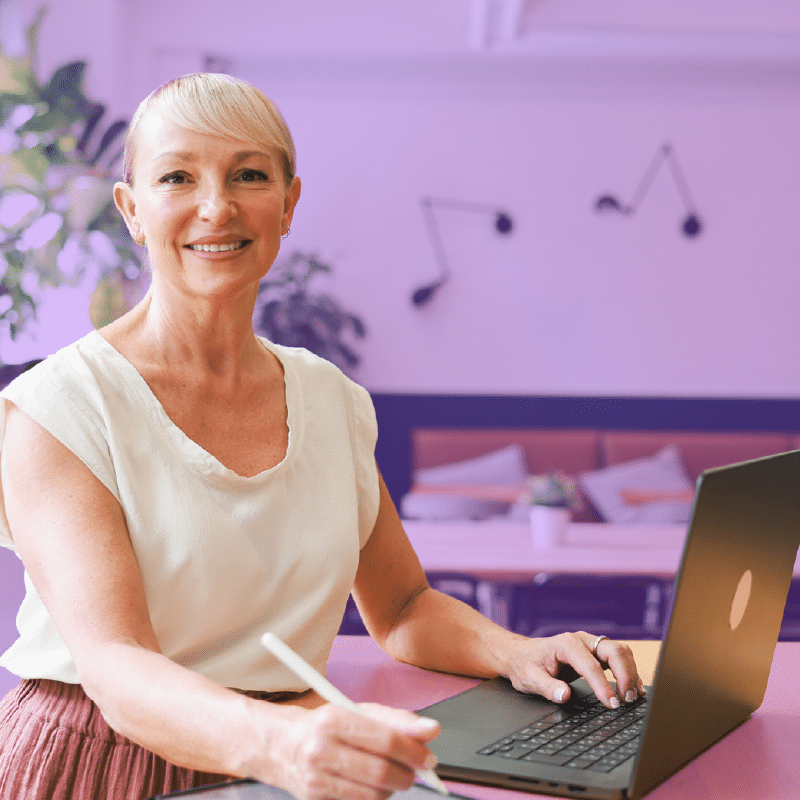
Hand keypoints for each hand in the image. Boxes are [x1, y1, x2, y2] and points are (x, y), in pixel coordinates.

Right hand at [276, 702, 440, 799]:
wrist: (283, 747)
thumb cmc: (327, 726)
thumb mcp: (358, 711)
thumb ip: (397, 720)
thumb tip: (432, 730)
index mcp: (333, 719)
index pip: (385, 739)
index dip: (413, 751)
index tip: (429, 758)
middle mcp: (321, 749)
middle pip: (381, 772)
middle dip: (407, 774)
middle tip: (415, 770)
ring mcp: (316, 780)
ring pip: (373, 795)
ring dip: (392, 789)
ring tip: (391, 775)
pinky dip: (374, 799)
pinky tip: (371, 786)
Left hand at [504, 632, 645, 708]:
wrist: (521, 654)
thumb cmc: (525, 664)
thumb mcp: (528, 678)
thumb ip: (546, 687)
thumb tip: (564, 695)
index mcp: (565, 644)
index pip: (591, 665)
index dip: (604, 685)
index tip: (612, 704)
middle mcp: (581, 641)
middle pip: (613, 651)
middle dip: (625, 674)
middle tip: (627, 700)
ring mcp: (590, 644)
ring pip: (620, 651)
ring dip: (630, 672)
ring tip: (633, 696)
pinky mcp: (595, 652)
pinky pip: (618, 657)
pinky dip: (629, 671)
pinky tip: (633, 688)